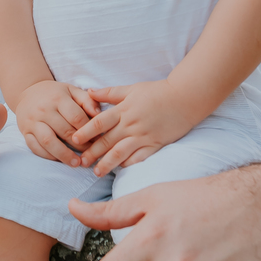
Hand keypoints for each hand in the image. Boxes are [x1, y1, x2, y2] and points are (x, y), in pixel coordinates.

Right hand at [15, 80, 98, 165]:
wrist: (28, 91)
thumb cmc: (55, 93)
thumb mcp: (72, 91)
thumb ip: (87, 100)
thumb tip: (99, 115)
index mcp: (58, 98)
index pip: (77, 117)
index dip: (90, 130)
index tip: (99, 140)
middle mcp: (44, 110)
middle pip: (65, 131)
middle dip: (80, 145)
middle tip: (91, 154)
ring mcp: (33, 122)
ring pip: (49, 141)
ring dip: (64, 155)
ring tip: (76, 163)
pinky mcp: (25, 132)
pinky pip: (35, 147)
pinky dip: (48, 156)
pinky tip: (60, 160)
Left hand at [73, 82, 192, 175]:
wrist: (185, 98)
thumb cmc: (157, 91)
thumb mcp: (131, 88)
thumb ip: (110, 93)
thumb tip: (89, 91)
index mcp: (124, 110)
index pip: (100, 122)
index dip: (85, 131)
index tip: (74, 140)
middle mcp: (131, 124)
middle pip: (107, 141)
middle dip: (92, 153)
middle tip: (80, 162)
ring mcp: (144, 136)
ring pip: (121, 152)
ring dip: (107, 163)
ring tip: (96, 172)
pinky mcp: (155, 144)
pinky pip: (140, 157)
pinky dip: (129, 164)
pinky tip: (120, 170)